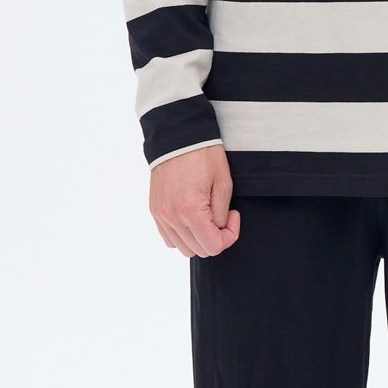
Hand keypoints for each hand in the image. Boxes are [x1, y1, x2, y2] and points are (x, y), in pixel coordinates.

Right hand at [149, 143, 240, 258]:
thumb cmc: (203, 155)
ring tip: (206, 217)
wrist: (178, 137)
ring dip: (198, 238)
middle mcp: (172, 217)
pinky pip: (168, 237)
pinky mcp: (155, 210)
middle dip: (215, 238)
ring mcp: (161, 215)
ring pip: (182, 247)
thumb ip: (221, 214)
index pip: (213, 247)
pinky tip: (192, 218)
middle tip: (222, 216)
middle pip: (198, 250)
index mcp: (190, 211)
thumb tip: (219, 229)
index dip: (229, 236)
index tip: (232, 217)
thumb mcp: (223, 184)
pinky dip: (182, 235)